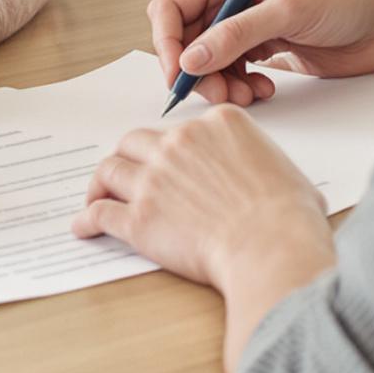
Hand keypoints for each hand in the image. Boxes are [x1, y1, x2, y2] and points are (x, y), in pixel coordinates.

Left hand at [71, 104, 333, 292]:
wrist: (272, 248)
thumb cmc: (289, 217)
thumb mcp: (287, 173)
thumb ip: (264, 166)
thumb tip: (274, 183)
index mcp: (216, 124)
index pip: (180, 129)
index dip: (170, 148)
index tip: (167, 162)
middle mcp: (179, 143)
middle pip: (136, 141)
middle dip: (129, 157)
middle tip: (127, 174)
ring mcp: (154, 178)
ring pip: (110, 170)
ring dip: (100, 184)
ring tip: (96, 197)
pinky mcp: (138, 217)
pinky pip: (100, 213)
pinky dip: (88, 220)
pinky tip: (83, 228)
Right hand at [149, 0, 373, 107]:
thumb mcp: (289, 12)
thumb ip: (237, 35)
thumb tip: (189, 60)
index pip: (173, 5)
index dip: (167, 41)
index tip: (180, 74)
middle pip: (185, 39)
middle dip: (196, 70)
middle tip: (221, 95)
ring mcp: (247, 23)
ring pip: (207, 61)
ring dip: (220, 84)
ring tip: (248, 96)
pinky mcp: (263, 48)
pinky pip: (232, 72)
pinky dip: (240, 87)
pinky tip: (264, 90)